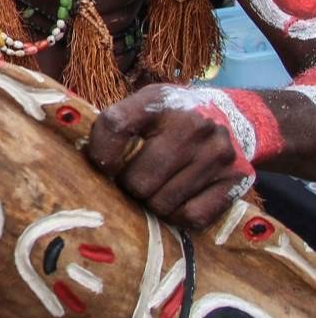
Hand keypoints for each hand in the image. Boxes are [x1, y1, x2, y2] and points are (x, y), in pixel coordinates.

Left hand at [86, 84, 251, 228]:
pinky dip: (179, 215)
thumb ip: (116, 126)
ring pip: (162, 204)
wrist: (232, 116)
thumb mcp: (145, 106)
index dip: (100, 154)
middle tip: (135, 182)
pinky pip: (191, 216)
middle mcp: (192, 125)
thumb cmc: (173, 117)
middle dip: (130, 187)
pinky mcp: (234, 179)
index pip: (115, 126)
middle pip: (137, 180)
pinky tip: (178, 199)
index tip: (103, 167)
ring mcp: (216, 153)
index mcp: (160, 101)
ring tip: (158, 188)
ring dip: (153, 203)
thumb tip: (83, 164)